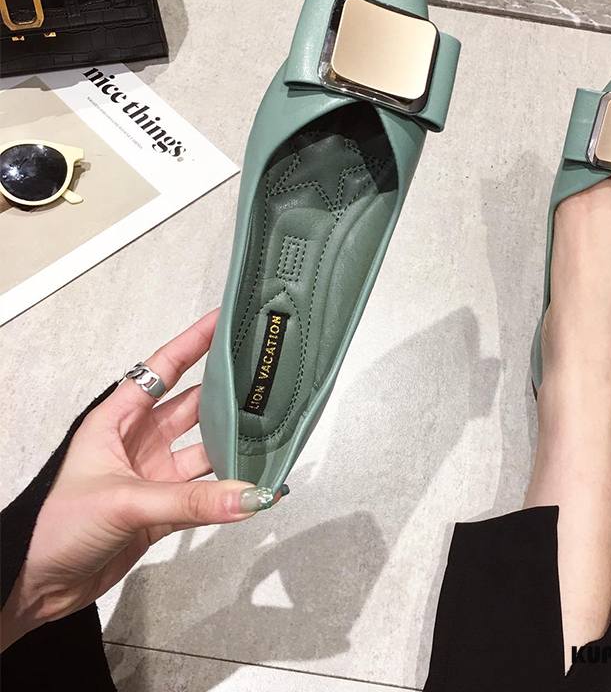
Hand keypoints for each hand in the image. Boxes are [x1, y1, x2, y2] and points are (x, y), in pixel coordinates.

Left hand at [1, 310, 280, 649]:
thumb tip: (253, 496)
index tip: (226, 321)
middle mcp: (141, 440)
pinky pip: (205, 491)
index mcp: (118, 419)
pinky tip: (255, 482)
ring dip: (233, 445)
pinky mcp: (165, 508)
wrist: (40, 587)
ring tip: (272, 431)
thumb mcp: (124, 501)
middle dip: (227, 393)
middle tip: (267, 378)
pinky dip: (229, 489)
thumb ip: (191, 500)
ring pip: (205, 450)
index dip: (193, 343)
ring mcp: (155, 474)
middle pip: (193, 406)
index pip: (162, 369)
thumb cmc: (60, 526)